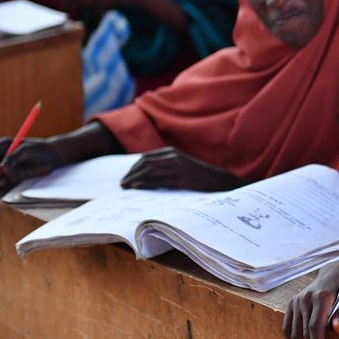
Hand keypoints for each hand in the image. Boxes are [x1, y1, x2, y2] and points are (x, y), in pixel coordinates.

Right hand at [0, 137, 62, 190]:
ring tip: (2, 183)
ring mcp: (4, 168)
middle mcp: (0, 157)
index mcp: (2, 146)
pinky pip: (1, 184)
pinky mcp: (10, 177)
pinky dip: (1, 185)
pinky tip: (5, 185)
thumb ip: (13, 158)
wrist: (54, 156)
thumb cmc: (40, 149)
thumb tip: (1, 169)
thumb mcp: (26, 150)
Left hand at [120, 147, 243, 190]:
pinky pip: (159, 181)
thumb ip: (166, 164)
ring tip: (125, 186)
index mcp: (172, 152)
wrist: (216, 179)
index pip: (146, 157)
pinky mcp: (181, 179)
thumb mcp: (181, 163)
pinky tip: (137, 187)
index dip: (134, 167)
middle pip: (145, 164)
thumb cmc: (197, 174)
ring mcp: (177, 168)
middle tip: (121, 183)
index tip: (126, 175)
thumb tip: (146, 172)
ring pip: (150, 172)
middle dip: (131, 173)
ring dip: (135, 179)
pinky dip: (146, 183)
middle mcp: (173, 157)